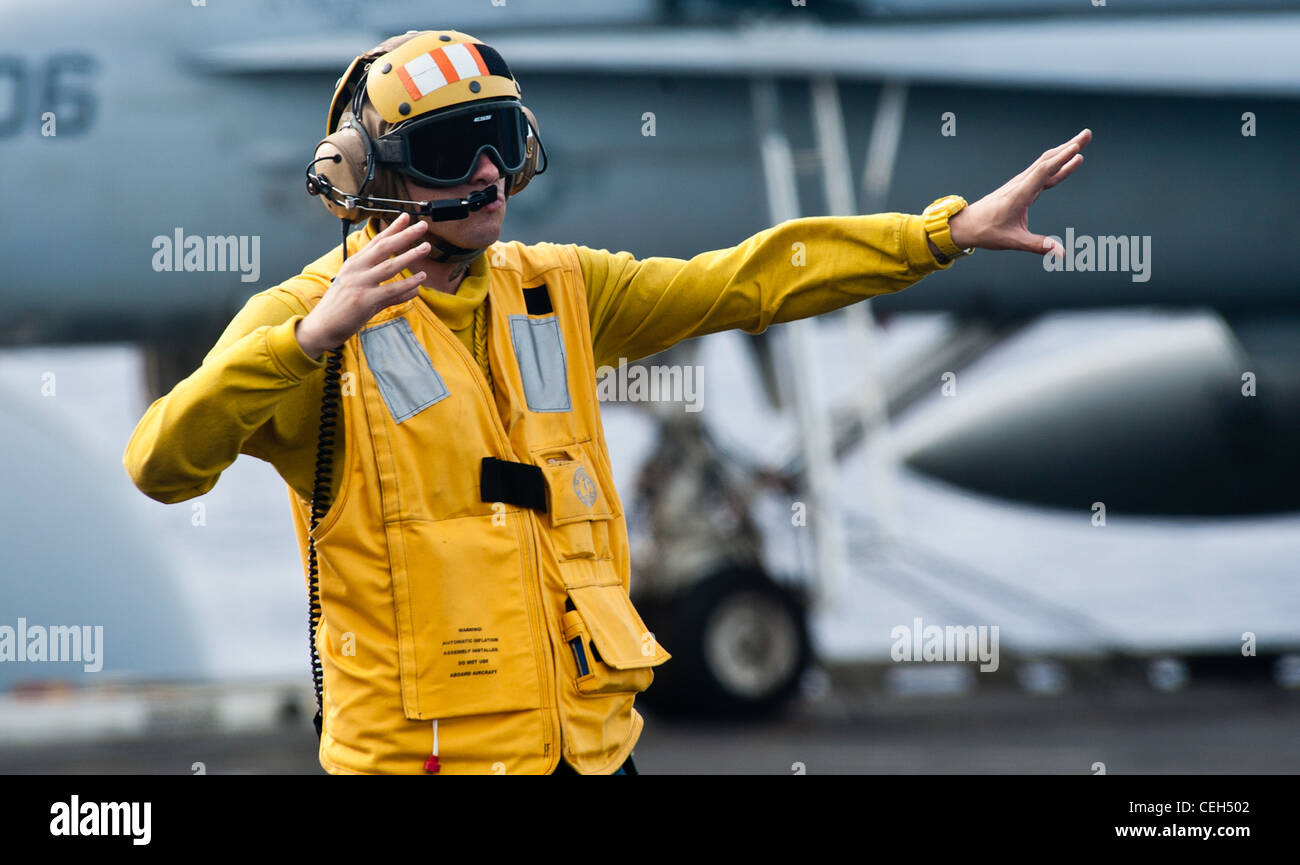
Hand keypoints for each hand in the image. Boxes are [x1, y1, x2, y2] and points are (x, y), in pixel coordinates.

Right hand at [296, 212, 429, 358]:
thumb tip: (412, 290)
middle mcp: (356, 269)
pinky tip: (420, 278)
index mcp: (354, 264)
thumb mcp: (360, 292)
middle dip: (405, 235)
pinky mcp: (364, 300)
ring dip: (410, 255)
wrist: (321, 327)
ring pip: (390, 265)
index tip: (406, 217)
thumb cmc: (339, 309)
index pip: (376, 241)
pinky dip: (408, 284)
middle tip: (422, 226)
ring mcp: (360, 284)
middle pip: (384, 247)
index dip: (393, 228)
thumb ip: (387, 290)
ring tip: (426, 247)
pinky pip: (391, 290)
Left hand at [948, 128, 1091, 256]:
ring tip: (1082, 141)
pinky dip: (1057, 164)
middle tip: (1087, 134)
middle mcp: (1020, 184)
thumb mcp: (1013, 241)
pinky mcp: (1021, 186)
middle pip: (1047, 160)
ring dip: (1064, 151)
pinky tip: (1068, 160)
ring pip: (1045, 163)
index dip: (1061, 160)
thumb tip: (1061, 253)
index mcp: (1019, 194)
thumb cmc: (987, 232)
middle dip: (1068, 147)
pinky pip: (1042, 172)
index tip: (1078, 149)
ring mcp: (1020, 183)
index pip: (1043, 172)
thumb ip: (1038, 245)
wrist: (966, 224)